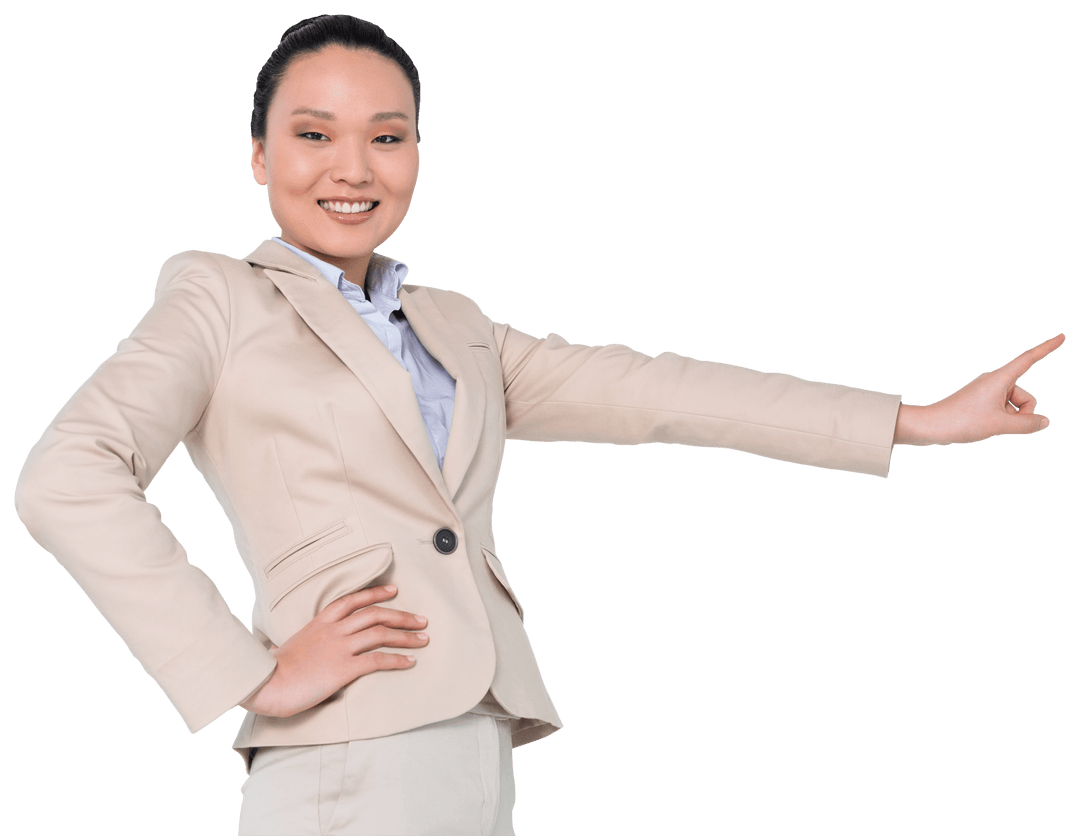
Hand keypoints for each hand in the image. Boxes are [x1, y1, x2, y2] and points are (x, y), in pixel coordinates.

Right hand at [238, 584, 427, 717]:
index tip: (394, 590)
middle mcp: (334, 630)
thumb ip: (298, 643)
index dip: (376, 593)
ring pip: (381, 634)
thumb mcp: (287, 646)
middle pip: (375, 614)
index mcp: (321, 621)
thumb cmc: (273, 669)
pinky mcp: (344, 668)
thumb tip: (285, 648)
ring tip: (423, 639)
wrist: (267, 683)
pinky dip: (397, 659)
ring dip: (406, 636)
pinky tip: (409, 661)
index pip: (354, 600)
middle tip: (421, 620)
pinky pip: (377, 660)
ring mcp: (340, 647)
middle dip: (402, 615)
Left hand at [894, 333, 1065, 446]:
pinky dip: (999, 422)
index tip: (1061, 336)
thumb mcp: (1000, 425)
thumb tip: (1044, 421)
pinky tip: (980, 428)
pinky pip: (1001, 412)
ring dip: (1009, 420)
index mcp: (999, 378)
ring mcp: (986, 393)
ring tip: (984, 426)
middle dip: (1021, 414)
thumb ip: (1027, 424)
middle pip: (1025, 397)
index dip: (1046, 348)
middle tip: (997, 423)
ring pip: (1014, 408)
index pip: (1029, 359)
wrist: (928, 426)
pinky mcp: (979, 403)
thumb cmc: (961, 421)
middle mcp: (993, 381)